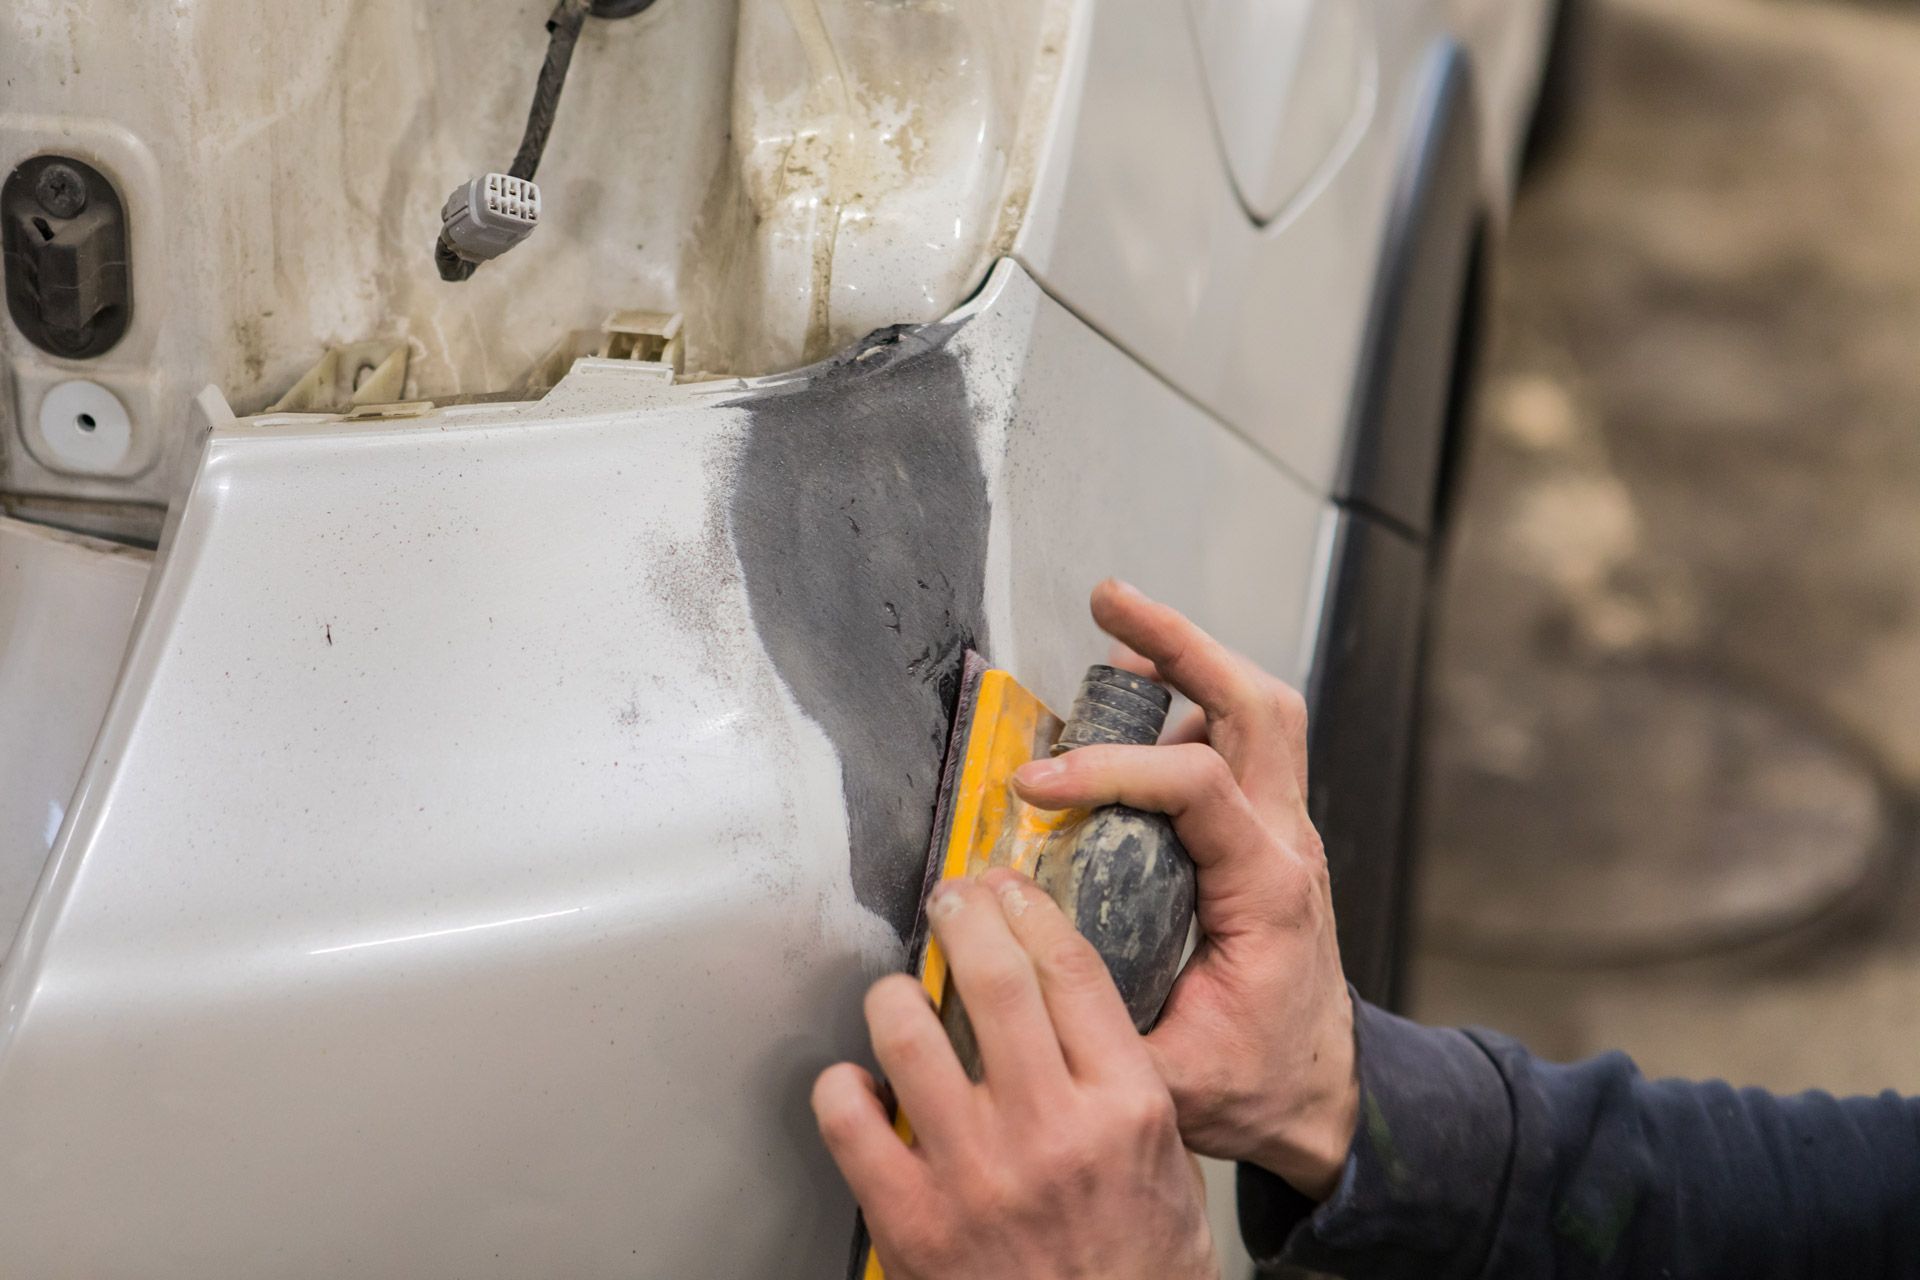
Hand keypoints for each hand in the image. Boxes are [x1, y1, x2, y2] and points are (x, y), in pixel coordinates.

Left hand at [813, 870, 1217, 1279]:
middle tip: (950, 900)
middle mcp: (1050, 1131)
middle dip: (962, 914)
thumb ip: (1117, 1072)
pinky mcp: (909, 1222)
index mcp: (1125, 1107)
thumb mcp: (1164, 1158)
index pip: (1070, 968)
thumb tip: (1056, 984)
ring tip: (900, 998)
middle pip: (991, 973)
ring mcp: (973, 1176)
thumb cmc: (1138, 1267)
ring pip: (904, 1031)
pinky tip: (860, 1087)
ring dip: (895, 996)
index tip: (1008, 888)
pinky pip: (847, 1117)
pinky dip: (844, 1088)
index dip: (1029, 907)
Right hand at [1011, 580, 1358, 1199]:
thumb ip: (1092, 1032)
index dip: (1109, 771)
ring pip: (1258, 711)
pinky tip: (1142, 704)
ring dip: (1194, 659)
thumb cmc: (1257, 1087)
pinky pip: (1244, 743)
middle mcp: (1286, 846)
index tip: (1033, 786)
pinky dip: (1196, 702)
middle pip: (1254, 706)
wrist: (1325, 1100)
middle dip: (1182, 643)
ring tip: (1119, 632)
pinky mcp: (1267, 838)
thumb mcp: (1170, 1079)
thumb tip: (1006, 978)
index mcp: (1266, 892)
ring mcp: (1284, 835)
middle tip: (1108, 601)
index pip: (1194, 788)